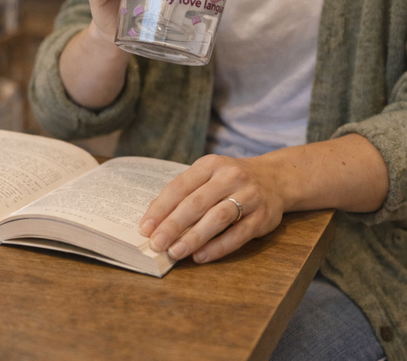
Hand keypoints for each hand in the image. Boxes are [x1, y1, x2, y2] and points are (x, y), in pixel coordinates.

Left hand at [139, 153, 283, 263]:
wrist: (277, 178)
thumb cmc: (231, 181)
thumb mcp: (210, 175)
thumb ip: (186, 192)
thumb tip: (156, 218)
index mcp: (211, 164)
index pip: (180, 186)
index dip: (161, 208)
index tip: (145, 228)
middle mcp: (230, 176)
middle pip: (196, 202)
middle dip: (173, 225)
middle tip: (156, 244)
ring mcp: (249, 196)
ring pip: (217, 217)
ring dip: (194, 237)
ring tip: (175, 252)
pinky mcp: (263, 217)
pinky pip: (238, 234)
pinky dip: (218, 247)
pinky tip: (201, 256)